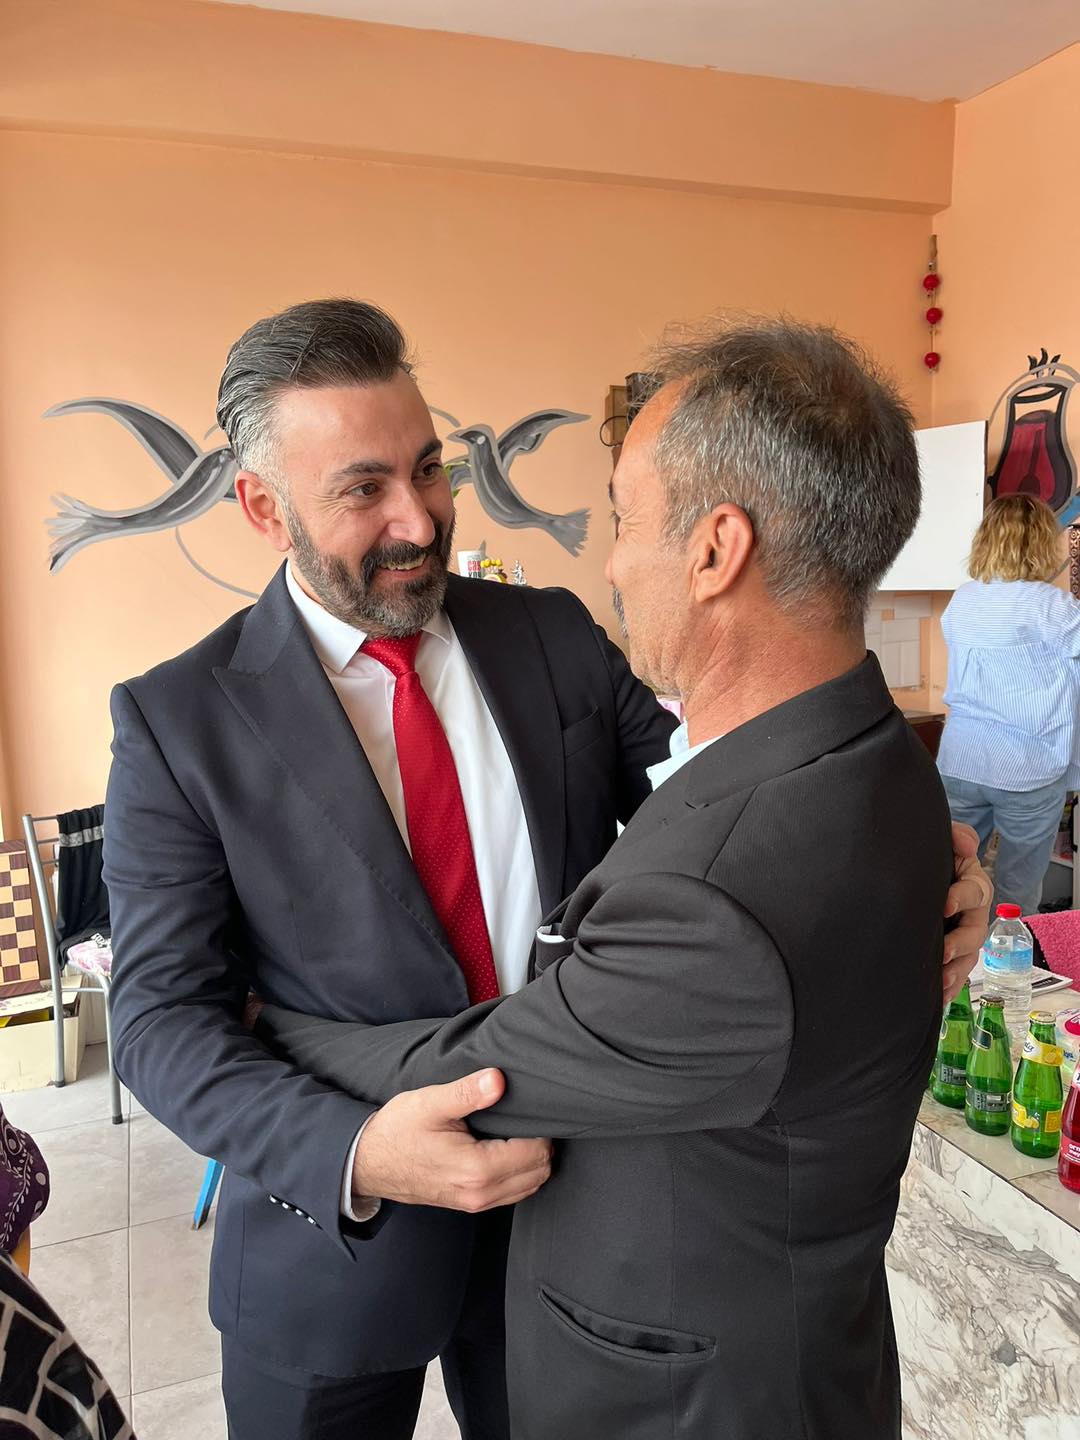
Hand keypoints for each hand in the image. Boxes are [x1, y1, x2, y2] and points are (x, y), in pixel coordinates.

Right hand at [352, 1068, 552, 1212]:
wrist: (368, 1163)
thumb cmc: (397, 1131)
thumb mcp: (430, 1103)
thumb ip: (468, 1092)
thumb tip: (499, 1080)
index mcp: (477, 1169)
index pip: (537, 1153)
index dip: (541, 1128)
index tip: (528, 1107)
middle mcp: (481, 1194)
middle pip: (540, 1172)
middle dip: (542, 1144)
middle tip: (526, 1117)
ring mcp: (476, 1204)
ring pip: (530, 1186)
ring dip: (533, 1160)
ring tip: (517, 1131)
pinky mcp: (470, 1204)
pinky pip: (512, 1192)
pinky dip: (520, 1172)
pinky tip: (506, 1149)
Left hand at [942, 822, 991, 1002]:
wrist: (910, 876)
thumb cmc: (933, 860)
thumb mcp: (945, 844)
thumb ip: (957, 837)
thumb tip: (965, 843)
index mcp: (972, 884)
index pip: (974, 890)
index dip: (962, 897)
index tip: (945, 904)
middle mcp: (971, 913)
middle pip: (974, 931)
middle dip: (959, 943)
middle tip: (942, 951)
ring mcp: (961, 936)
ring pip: (967, 957)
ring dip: (955, 971)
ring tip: (941, 982)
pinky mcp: (949, 955)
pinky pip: (954, 974)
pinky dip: (947, 987)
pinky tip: (936, 997)